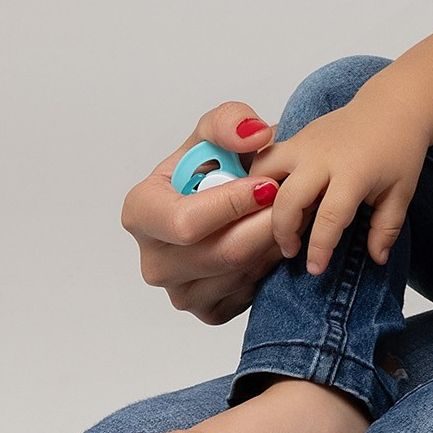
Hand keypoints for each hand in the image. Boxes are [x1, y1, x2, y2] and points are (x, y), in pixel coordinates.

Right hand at [123, 103, 284, 324]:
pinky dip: (268, 266)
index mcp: (142, 212)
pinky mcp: (207, 310)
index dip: (233, 205)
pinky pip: (247, 293)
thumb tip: (253, 136)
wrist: (227, 202)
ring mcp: (178, 291)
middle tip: (290, 201)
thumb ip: (230, 121)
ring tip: (283, 215)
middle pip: (222, 253)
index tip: (267, 185)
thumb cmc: (214, 167)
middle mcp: (153, 260)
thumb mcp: (215, 132)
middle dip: (265, 224)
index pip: (187, 223)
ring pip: (241, 273)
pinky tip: (271, 240)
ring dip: (273, 242)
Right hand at [251, 86, 430, 272]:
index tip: (315, 269)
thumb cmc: (399, 149)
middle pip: (287, 199)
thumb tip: (377, 258)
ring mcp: (305, 142)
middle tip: (291, 251)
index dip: (320, 248)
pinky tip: (268, 199)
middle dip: (283, 232)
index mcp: (354, 172)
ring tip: (274, 222)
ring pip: (262, 172)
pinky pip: (265, 158)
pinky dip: (259, 180)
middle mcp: (323, 155)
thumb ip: (386, 227)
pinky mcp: (295, 136)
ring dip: (260, 200)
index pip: (329, 217)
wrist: (394, 106)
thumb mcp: (401, 192)